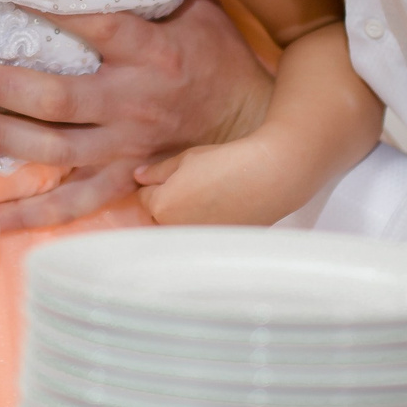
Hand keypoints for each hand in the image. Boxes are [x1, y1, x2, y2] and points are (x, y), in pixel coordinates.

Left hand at [0, 0, 272, 230]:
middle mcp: (133, 103)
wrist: (251, 119)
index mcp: (150, 53)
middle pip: (57, 98)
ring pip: (56, 148)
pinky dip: (34, 213)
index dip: (48, 10)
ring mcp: (127, 146)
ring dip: (2, 138)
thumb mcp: (198, 8)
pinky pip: (76, 200)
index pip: (95, 25)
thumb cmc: (217, 55)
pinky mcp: (126, 177)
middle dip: (0, 86)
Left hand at [133, 136, 300, 226]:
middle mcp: (175, 230)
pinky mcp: (215, 248)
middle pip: (158, 218)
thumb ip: (158, 171)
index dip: (155, 186)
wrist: (269, 178)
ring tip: (207, 200)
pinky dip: (203, 228)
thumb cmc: (226, 163)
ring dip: (183, 219)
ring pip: (178, 230)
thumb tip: (138, 177)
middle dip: (166, 205)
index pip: (144, 198)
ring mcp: (195, 242)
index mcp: (161, 206)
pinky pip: (199, 239)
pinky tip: (219, 212)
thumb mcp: (187, 159)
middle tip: (190, 189)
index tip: (170, 178)